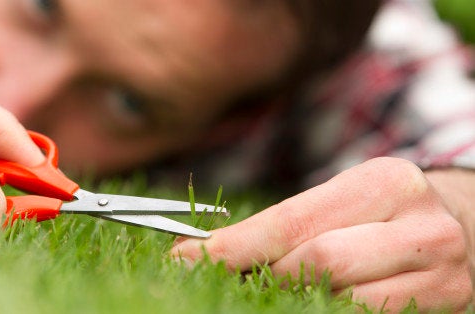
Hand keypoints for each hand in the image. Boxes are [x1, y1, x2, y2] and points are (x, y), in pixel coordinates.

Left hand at [171, 157, 472, 310]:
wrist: (464, 225)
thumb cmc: (384, 210)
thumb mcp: (342, 199)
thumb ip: (288, 224)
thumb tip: (211, 251)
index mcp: (384, 184)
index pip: (293, 223)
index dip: (235, 246)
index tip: (188, 258)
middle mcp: (419, 228)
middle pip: (318, 265)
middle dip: (267, 275)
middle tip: (233, 276)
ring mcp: (439, 274)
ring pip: (342, 302)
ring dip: (293, 299)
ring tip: (272, 287)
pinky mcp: (443, 307)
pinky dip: (324, 311)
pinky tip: (309, 301)